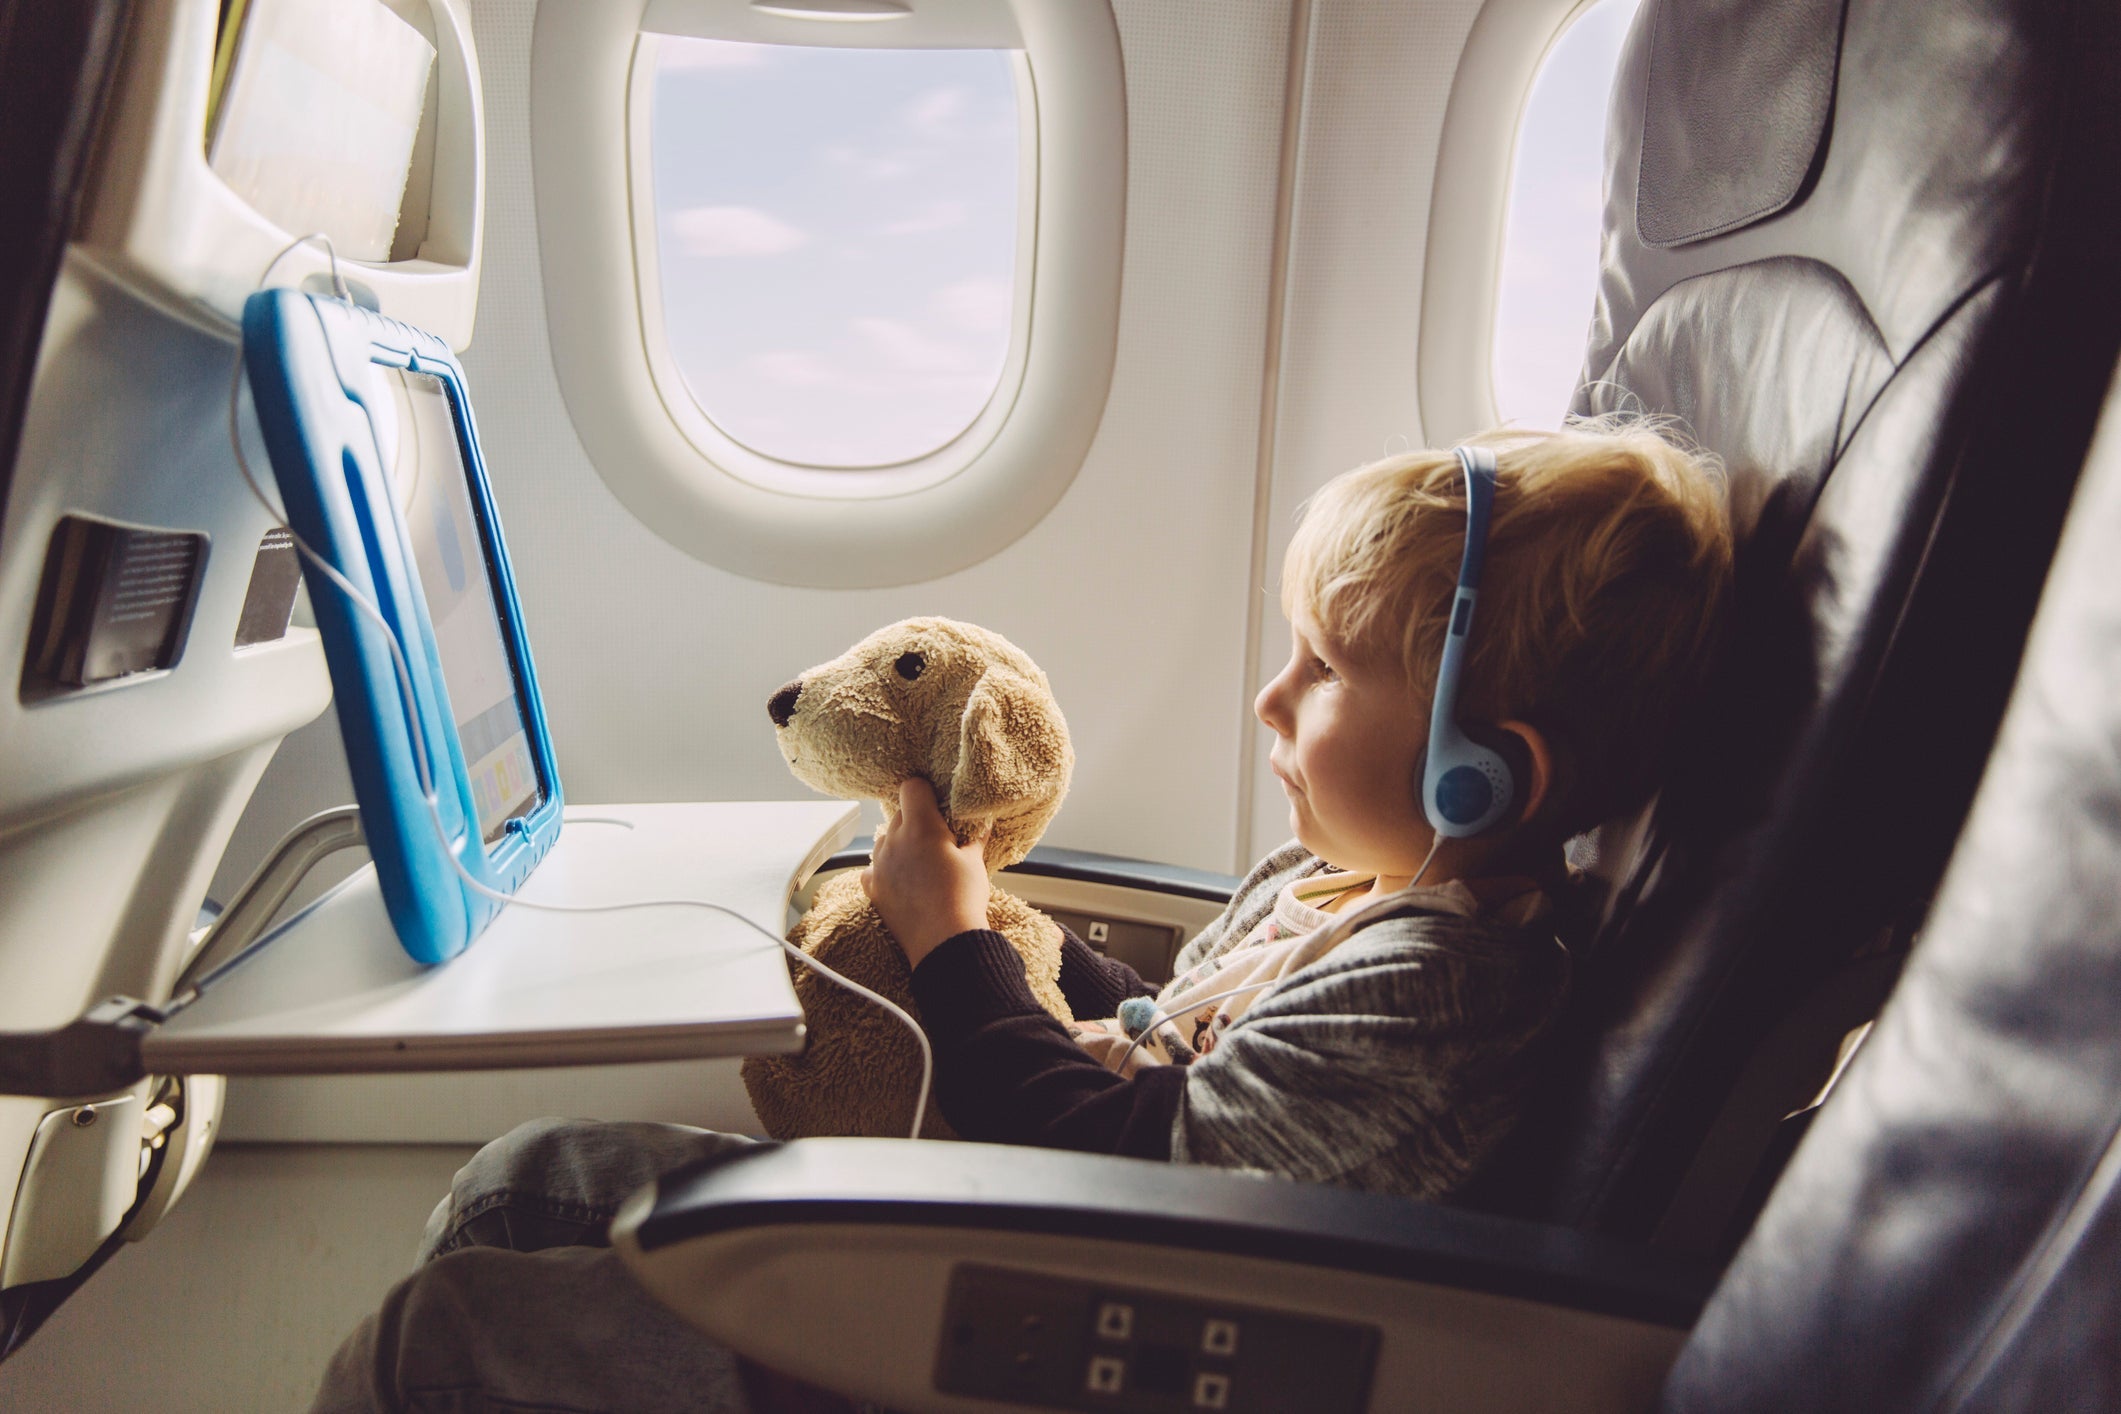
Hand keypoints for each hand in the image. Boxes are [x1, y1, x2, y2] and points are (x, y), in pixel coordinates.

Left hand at [861, 778, 991, 967]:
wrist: (945, 942)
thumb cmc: (963, 899)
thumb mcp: (975, 862)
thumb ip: (975, 837)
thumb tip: (982, 823)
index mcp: (921, 827)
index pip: (912, 787)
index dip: (926, 791)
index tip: (937, 804)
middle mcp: (894, 840)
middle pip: (900, 814)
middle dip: (917, 820)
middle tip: (938, 839)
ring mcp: (880, 864)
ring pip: (885, 839)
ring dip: (900, 843)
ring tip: (922, 862)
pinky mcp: (873, 888)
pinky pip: (873, 867)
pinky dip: (885, 868)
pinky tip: (902, 879)